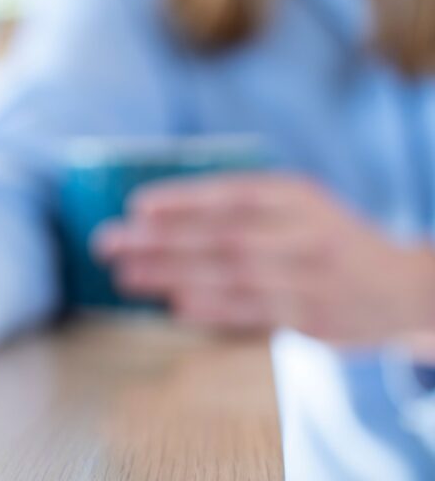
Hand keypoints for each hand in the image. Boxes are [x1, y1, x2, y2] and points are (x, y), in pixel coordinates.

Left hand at [94, 174, 434, 345]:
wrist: (403, 287)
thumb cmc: (325, 240)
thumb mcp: (296, 206)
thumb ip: (241, 206)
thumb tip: (157, 214)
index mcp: (294, 195)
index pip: (229, 194)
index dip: (181, 199)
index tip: (135, 205)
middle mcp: (302, 232)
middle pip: (219, 235)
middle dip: (157, 239)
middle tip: (107, 242)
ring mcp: (309, 276)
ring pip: (228, 275)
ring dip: (171, 275)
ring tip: (124, 275)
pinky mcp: (312, 317)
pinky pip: (253, 312)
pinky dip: (213, 308)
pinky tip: (175, 306)